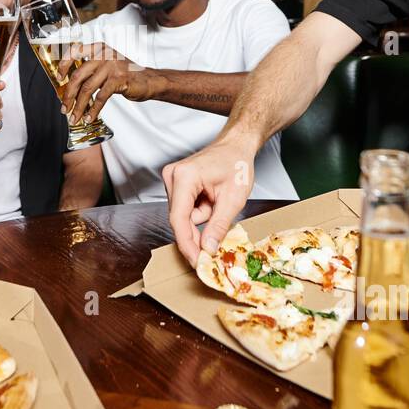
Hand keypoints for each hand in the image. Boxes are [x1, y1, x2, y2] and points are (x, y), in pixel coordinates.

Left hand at [57, 42, 153, 124]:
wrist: (149, 80)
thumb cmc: (125, 74)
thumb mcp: (106, 66)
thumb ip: (90, 71)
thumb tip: (70, 87)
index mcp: (98, 49)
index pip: (74, 51)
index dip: (63, 65)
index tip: (58, 79)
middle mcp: (103, 55)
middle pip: (78, 75)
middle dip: (68, 95)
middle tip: (64, 108)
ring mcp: (111, 66)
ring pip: (87, 89)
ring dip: (79, 106)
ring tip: (75, 117)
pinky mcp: (118, 79)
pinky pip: (100, 97)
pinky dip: (93, 110)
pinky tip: (90, 117)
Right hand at [163, 136, 256, 265]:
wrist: (236, 146)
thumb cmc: (237, 164)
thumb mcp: (233, 199)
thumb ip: (218, 226)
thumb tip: (207, 249)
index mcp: (185, 177)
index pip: (179, 219)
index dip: (187, 244)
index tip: (196, 262)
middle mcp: (173, 176)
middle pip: (179, 219)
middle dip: (196, 233)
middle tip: (212, 250)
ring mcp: (172, 179)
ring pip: (183, 216)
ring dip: (201, 218)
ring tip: (218, 203)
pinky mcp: (175, 183)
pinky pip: (185, 209)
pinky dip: (199, 211)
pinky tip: (211, 200)